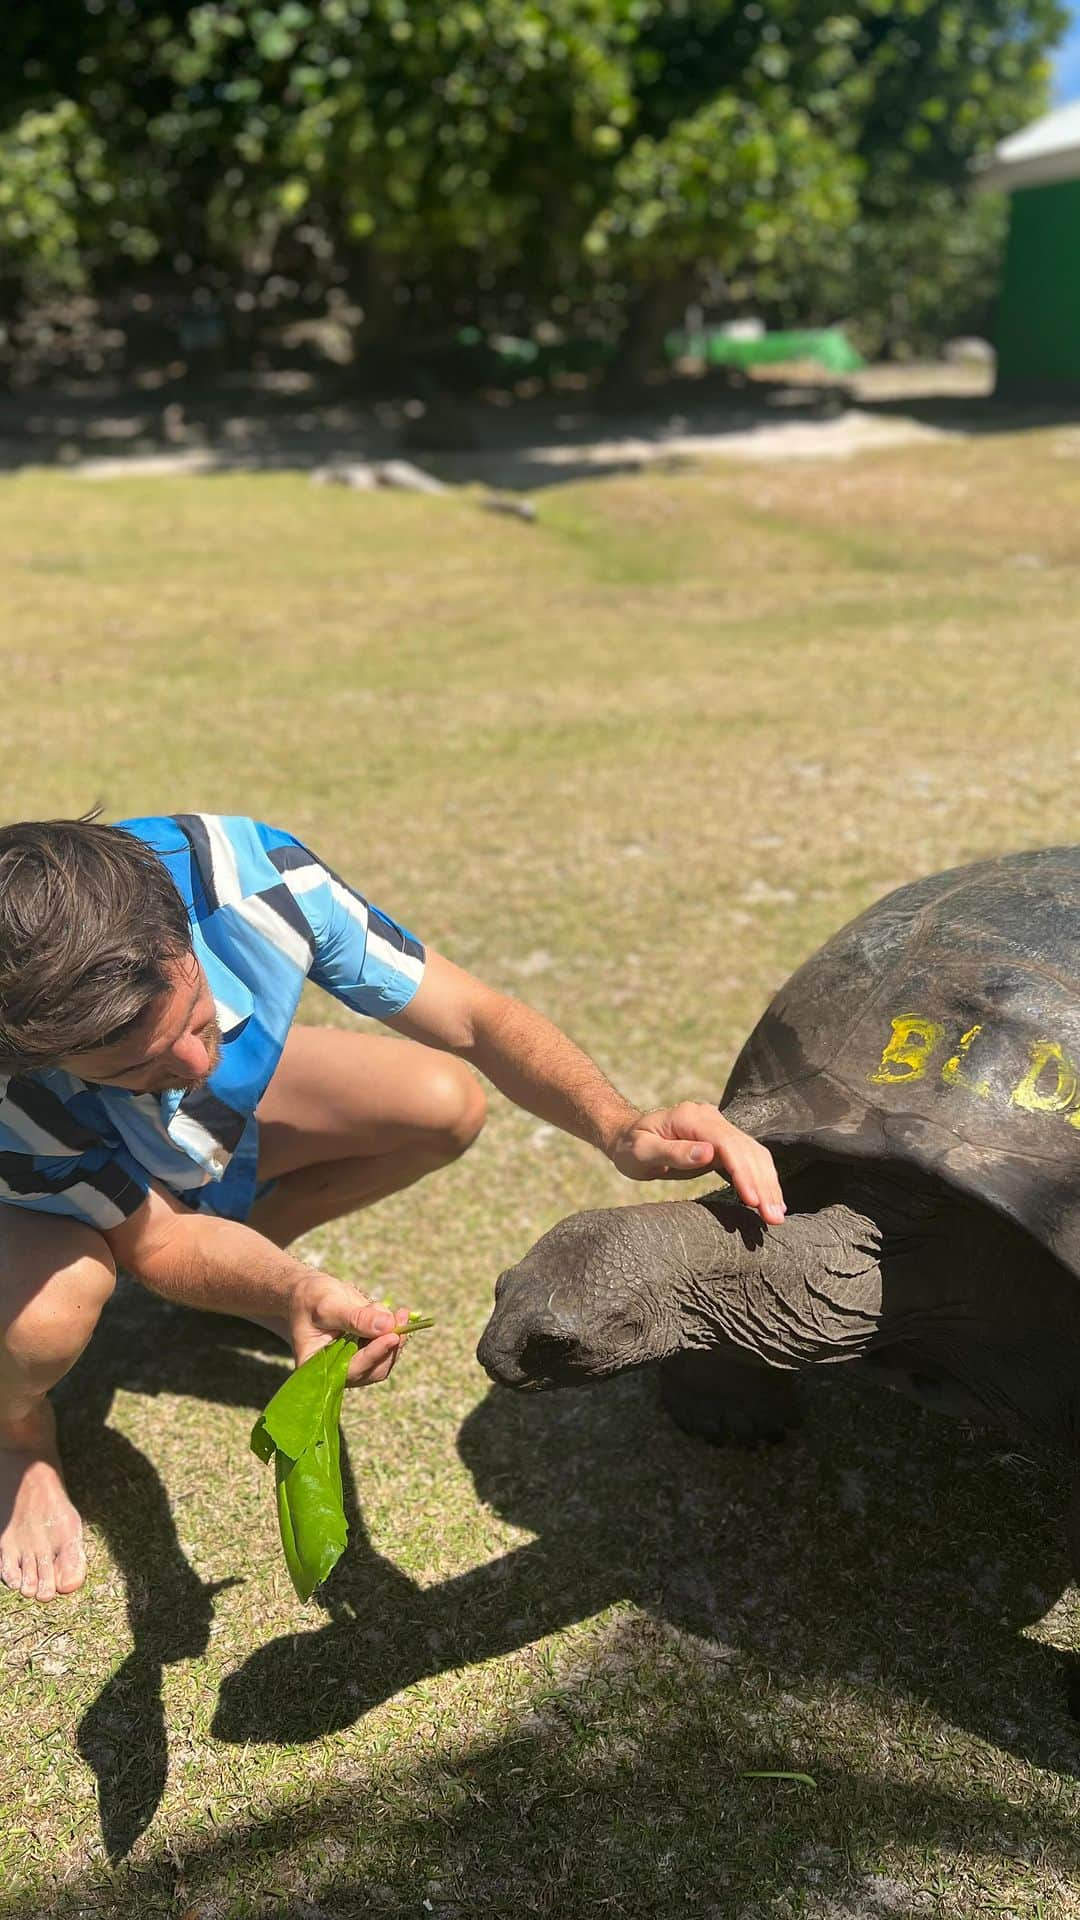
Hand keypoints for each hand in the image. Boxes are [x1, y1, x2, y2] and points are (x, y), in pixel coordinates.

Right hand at [289, 1270, 411, 1386]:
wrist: (307, 1293)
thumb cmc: (309, 1299)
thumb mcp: (328, 1305)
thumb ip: (355, 1318)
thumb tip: (386, 1325)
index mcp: (317, 1367)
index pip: (351, 1369)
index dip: (373, 1355)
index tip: (392, 1337)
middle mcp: (336, 1370)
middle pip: (372, 1370)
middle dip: (389, 1346)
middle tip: (400, 1319)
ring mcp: (353, 1362)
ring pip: (383, 1360)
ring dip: (395, 1337)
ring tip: (397, 1313)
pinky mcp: (365, 1350)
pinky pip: (386, 1348)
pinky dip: (394, 1332)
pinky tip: (396, 1315)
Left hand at [607, 1102, 785, 1223]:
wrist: (627, 1135)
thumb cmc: (631, 1146)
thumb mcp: (642, 1152)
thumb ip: (674, 1152)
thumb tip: (709, 1154)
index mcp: (692, 1118)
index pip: (727, 1143)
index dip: (743, 1171)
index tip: (753, 1200)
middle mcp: (711, 1118)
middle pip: (747, 1149)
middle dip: (763, 1183)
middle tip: (773, 1217)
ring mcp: (719, 1128)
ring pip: (753, 1154)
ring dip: (768, 1183)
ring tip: (776, 1215)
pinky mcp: (723, 1142)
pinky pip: (749, 1158)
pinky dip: (762, 1179)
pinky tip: (770, 1200)